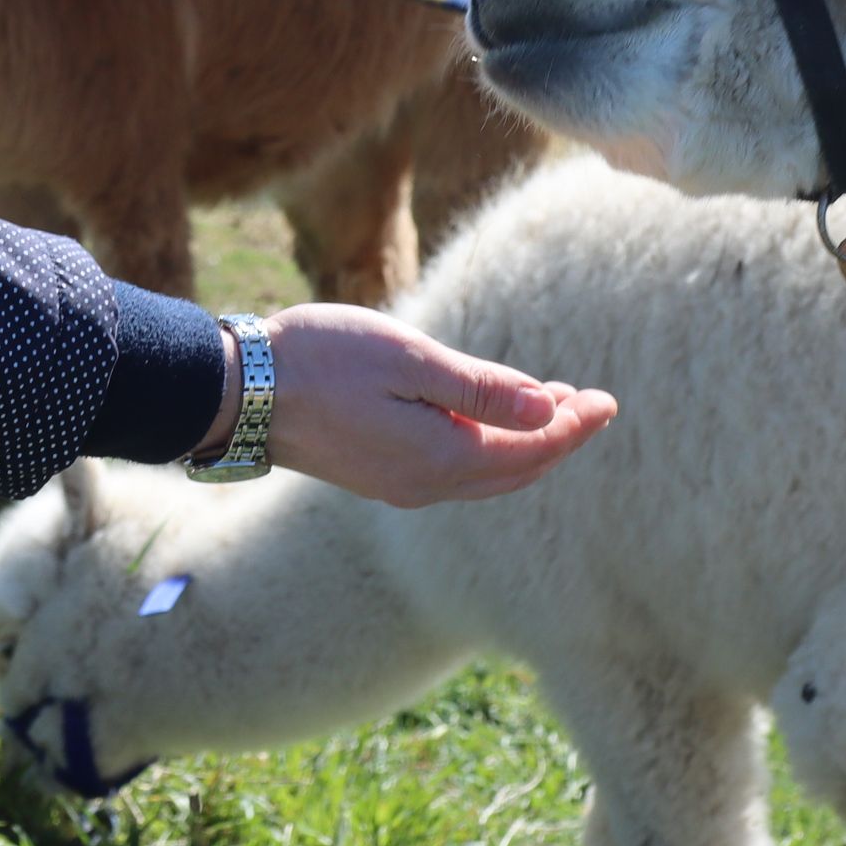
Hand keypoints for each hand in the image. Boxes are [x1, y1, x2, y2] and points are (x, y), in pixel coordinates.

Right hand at [229, 304, 614, 506]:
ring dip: (524, 443)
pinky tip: (488, 420)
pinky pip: (456, 470)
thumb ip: (481, 388)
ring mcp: (399, 486)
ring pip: (486, 474)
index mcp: (441, 460)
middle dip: (558, 438)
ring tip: (552, 406)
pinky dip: (488, 447)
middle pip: (515, 470)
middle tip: (594, 404)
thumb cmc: (321, 360)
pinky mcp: (378, 475)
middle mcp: (426, 486)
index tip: (608, 400)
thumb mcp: (410, 360)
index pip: (531, 449)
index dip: (573, 426)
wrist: (238, 391)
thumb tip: (549, 409)